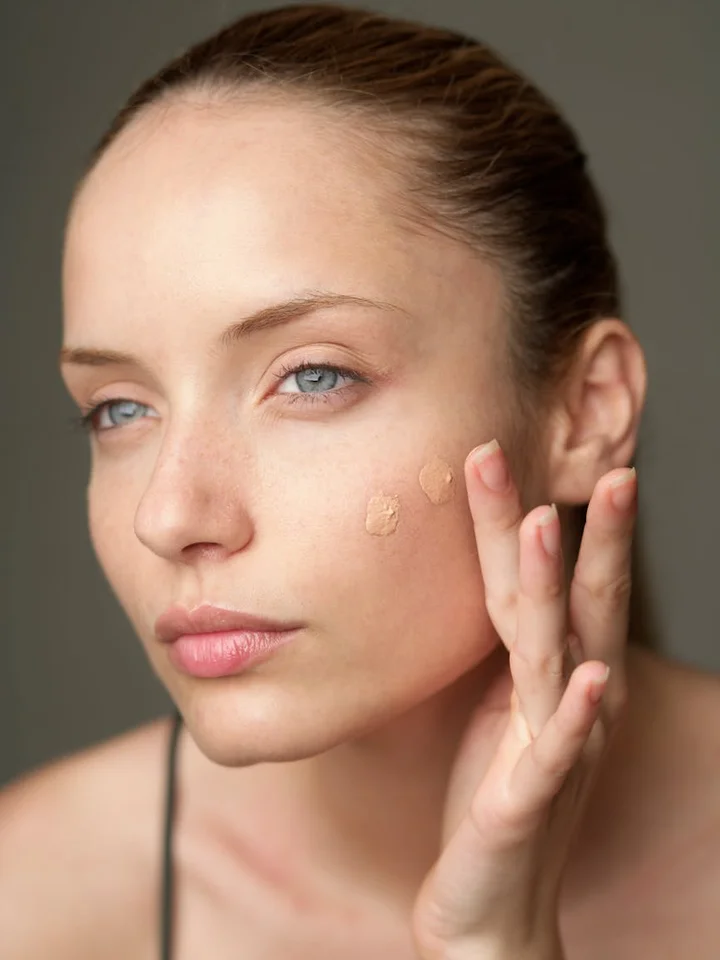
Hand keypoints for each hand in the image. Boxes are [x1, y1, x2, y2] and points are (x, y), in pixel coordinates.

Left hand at [410, 439, 636, 959]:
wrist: (491, 900)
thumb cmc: (494, 790)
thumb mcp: (497, 700)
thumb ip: (504, 643)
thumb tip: (484, 580)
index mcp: (549, 671)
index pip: (537, 582)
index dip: (520, 519)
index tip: (505, 451)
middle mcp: (567, 698)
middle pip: (577, 603)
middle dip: (591, 533)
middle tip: (608, 464)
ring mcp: (555, 744)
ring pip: (557, 653)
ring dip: (561, 590)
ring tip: (553, 528)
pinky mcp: (529, 796)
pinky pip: (557, 749)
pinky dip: (576, 712)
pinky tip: (594, 675)